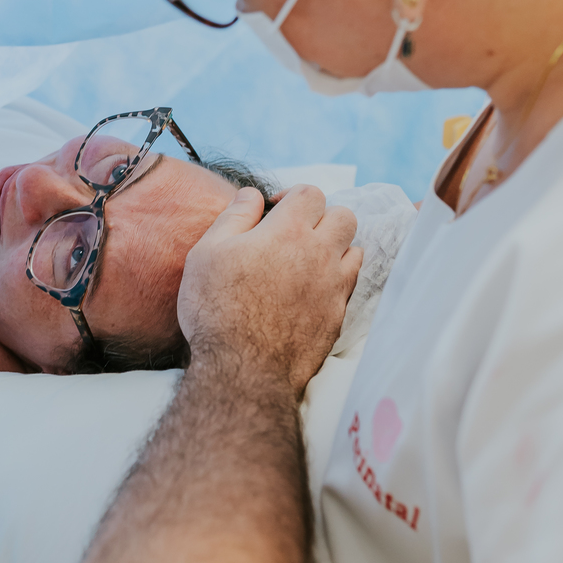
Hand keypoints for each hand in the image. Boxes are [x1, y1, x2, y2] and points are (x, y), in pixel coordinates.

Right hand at [178, 185, 361, 398]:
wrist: (244, 369)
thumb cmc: (218, 309)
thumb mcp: (207, 253)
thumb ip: (234, 216)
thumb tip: (252, 195)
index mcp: (289, 231)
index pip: (311, 193)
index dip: (293, 195)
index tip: (274, 210)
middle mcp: (320, 254)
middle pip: (344, 216)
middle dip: (323, 217)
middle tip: (296, 234)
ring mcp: (334, 287)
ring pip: (354, 250)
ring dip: (336, 248)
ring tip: (308, 261)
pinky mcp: (337, 316)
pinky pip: (349, 286)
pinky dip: (336, 280)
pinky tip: (312, 290)